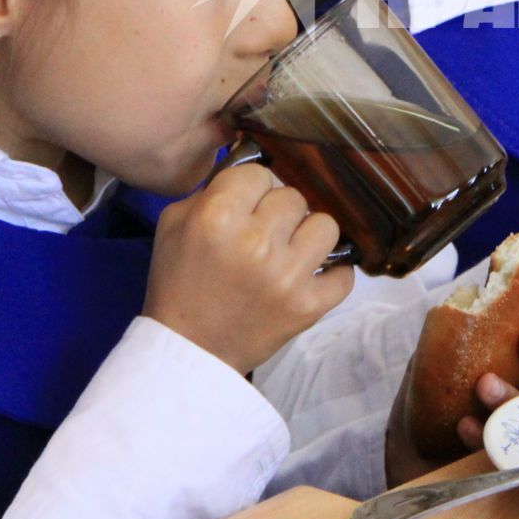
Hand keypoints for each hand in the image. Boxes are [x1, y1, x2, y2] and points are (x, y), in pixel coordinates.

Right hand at [143, 164, 352, 373]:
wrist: (188, 349)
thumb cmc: (178, 283)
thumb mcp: (173, 225)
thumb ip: (211, 191)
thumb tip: (250, 169)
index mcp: (218, 217)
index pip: (258, 174)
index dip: (249, 189)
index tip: (243, 206)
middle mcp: (257, 243)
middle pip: (293, 197)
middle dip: (277, 212)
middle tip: (262, 233)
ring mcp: (288, 276)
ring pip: (326, 226)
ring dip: (307, 236)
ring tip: (289, 251)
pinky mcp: (309, 306)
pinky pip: (345, 274)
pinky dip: (332, 274)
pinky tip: (311, 274)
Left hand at [383, 298, 518, 483]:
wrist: (414, 443)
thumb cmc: (441, 388)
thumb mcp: (446, 348)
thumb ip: (461, 328)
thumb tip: (465, 300)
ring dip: (511, 395)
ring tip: (485, 383)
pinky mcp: (498, 457)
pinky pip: (497, 448)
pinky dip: (481, 434)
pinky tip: (465, 424)